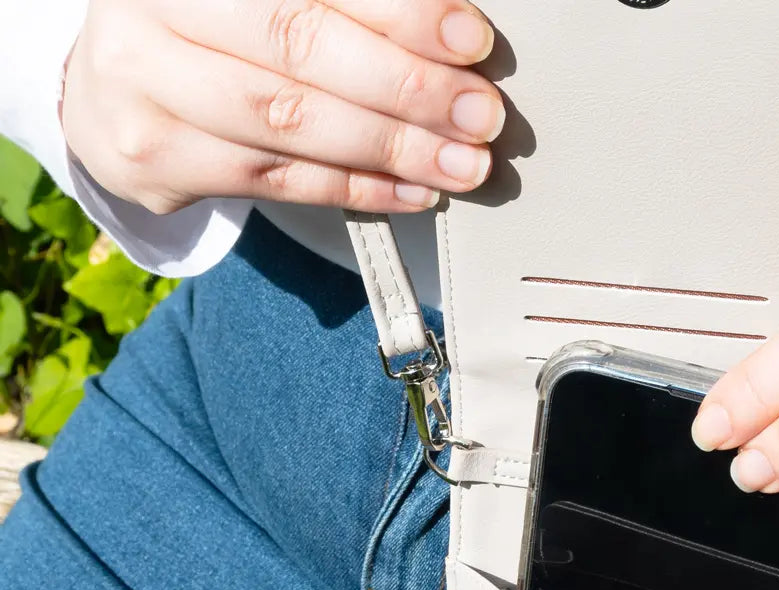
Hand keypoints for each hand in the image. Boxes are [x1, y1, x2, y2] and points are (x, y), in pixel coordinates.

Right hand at [62, 0, 503, 214]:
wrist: (109, 92)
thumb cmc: (210, 32)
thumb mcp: (257, 0)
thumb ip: (336, 9)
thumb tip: (446, 35)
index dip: (399, 12)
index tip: (471, 39)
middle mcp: (157, 7)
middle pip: (300, 48)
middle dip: (406, 85)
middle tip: (480, 113)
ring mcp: (147, 85)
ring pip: (291, 121)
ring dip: (393, 148)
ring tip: (463, 164)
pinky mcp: (158, 159)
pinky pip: (279, 180)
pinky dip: (358, 188)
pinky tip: (415, 192)